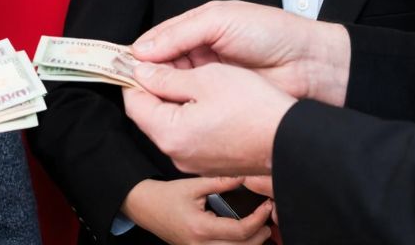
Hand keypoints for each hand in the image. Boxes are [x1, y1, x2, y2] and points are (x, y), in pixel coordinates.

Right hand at [122, 177, 272, 244]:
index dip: (258, 219)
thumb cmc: (167, 196)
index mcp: (200, 228)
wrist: (145, 208)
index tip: (267, 206)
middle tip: (268, 219)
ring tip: (261, 229)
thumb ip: (220, 182)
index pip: (240, 231)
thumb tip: (244, 177)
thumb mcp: (193, 185)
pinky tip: (244, 238)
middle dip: (260, 235)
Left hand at [123, 62, 294, 176]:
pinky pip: (190, 135)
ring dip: (176, 99)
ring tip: (193, 76)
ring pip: (172, 124)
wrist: (291, 139)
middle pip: (151, 114)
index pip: (135, 101)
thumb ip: (167, 77)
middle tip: (169, 62)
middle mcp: (177, 154)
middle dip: (156, 87)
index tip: (142, 59)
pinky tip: (210, 97)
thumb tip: (143, 72)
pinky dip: (192, 114)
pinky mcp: (211, 162)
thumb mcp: (207, 78)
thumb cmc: (254, 108)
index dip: (136, 76)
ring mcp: (194, 162)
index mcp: (170, 133)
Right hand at [131, 0, 350, 105]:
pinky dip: (177, 105)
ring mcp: (210, 79)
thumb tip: (142, 49)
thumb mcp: (220, 20)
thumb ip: (180, 32)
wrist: (309, 64)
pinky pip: (192, 104)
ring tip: (142, 94)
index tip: (119, 62)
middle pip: (161, 64)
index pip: (159, 40)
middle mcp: (201, 53)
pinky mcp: (220, 102)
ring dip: (159, 89)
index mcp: (199, 27)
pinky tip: (166, 108)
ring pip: (173, 86)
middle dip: (145, 72)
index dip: (139, 51)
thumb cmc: (270, 32)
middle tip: (127, 81)